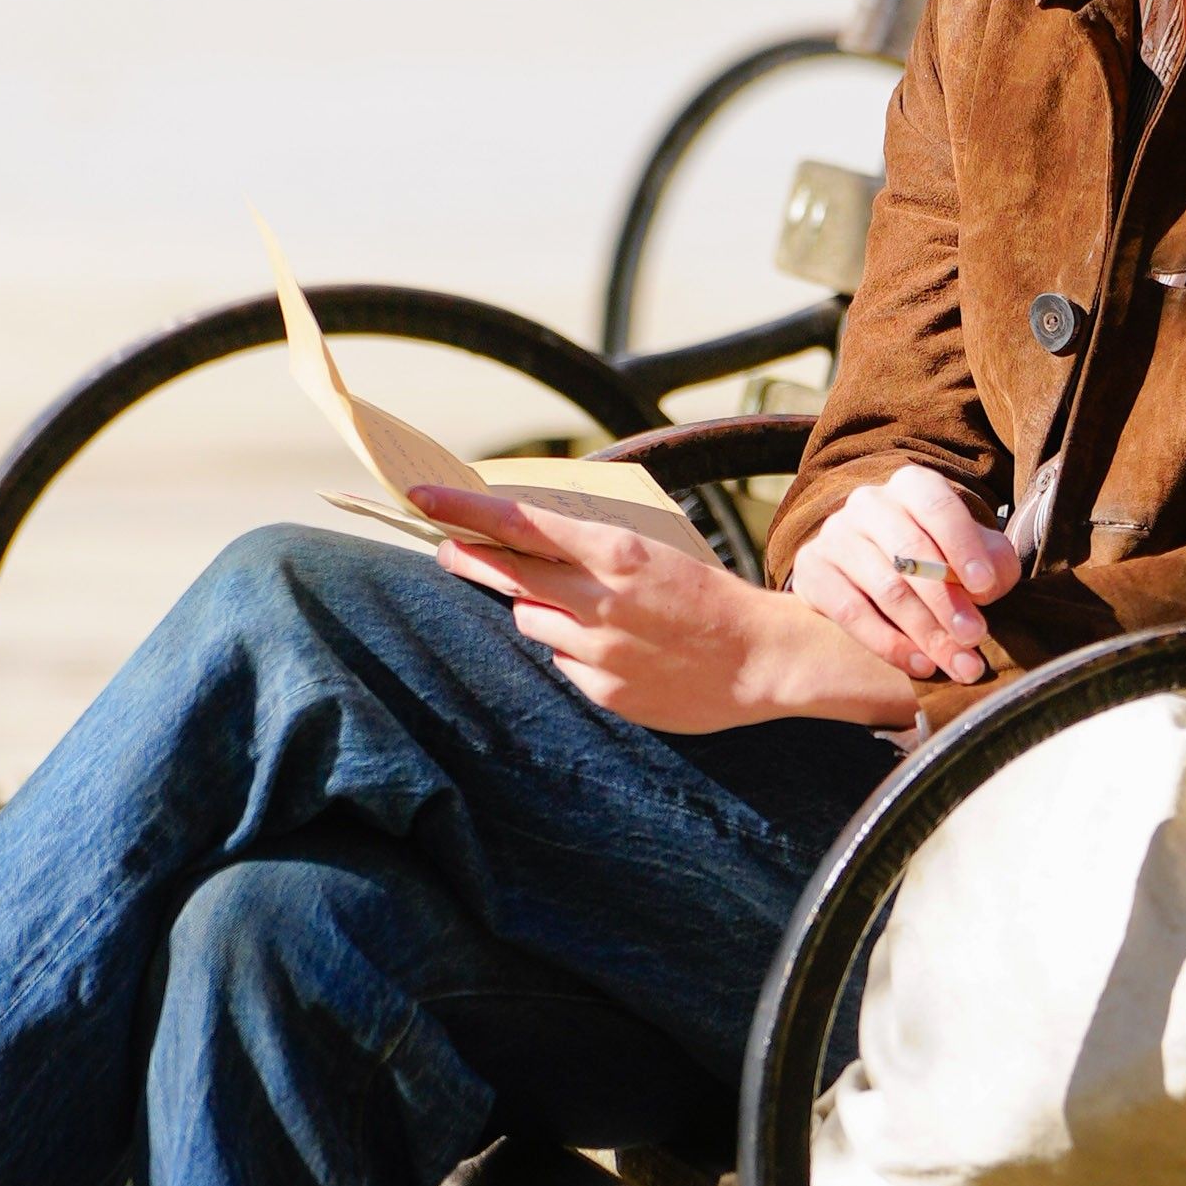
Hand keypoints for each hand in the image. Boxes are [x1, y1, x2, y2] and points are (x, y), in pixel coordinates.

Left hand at [412, 487, 918, 734]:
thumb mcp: (656, 550)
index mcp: (617, 554)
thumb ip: (593, 550)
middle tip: (448, 549)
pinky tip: (621, 648)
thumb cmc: (712, 593)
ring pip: (533, 620)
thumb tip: (532, 545)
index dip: (464, 509)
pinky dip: (578, 650)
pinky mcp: (604, 689)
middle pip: (508, 574)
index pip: (521, 524)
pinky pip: (565, 661)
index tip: (421, 496)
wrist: (764, 659)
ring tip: (589, 608)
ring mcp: (599, 650)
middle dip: (472, 558)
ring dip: (543, 609)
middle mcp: (599, 602)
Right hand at [785, 465, 1019, 685]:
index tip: (985, 587)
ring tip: (958, 662)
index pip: (937, 507)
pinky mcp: (813, 570)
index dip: (963, 546)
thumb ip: (993, 563)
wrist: (869, 572)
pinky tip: (920, 664)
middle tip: (974, 636)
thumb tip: (985, 588)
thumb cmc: (937, 559)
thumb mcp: (973, 553)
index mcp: (912, 486)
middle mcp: (869, 503)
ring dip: (926, 631)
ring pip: (885, 587)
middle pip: (910, 553)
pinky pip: (850, 611)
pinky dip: (889, 643)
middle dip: (947, 600)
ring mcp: (836, 535)